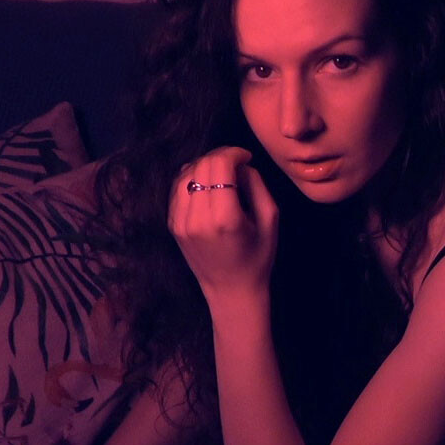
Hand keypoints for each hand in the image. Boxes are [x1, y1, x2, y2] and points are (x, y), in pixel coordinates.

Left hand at [168, 147, 278, 307]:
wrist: (231, 291)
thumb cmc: (258, 258)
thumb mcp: (270, 220)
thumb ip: (257, 185)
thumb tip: (241, 164)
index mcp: (225, 218)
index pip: (220, 164)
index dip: (233, 152)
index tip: (246, 157)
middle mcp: (198, 218)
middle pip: (202, 165)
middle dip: (220, 157)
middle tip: (236, 163)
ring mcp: (181, 222)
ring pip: (186, 173)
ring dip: (204, 166)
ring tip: (221, 173)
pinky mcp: (173, 226)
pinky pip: (178, 189)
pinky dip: (191, 179)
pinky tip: (206, 185)